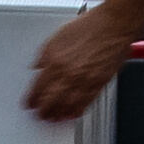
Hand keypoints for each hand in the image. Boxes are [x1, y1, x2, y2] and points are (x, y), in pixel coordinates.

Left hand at [25, 2, 142, 123]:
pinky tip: (73, 113)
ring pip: (67, 105)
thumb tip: (37, 67)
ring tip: (54, 118)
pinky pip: (86, 102)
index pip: (37, 88)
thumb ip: (45, 55)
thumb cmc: (90, 26)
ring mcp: (84, 80)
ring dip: (59, 115)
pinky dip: (77, 110)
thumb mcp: (57, 36)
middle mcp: (68, 73)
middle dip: (43, 110)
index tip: (29, 103)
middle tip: (40, 115)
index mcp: (55, 61)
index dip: (31, 98)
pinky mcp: (99, 83)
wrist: (114, 24)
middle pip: (50, 100)